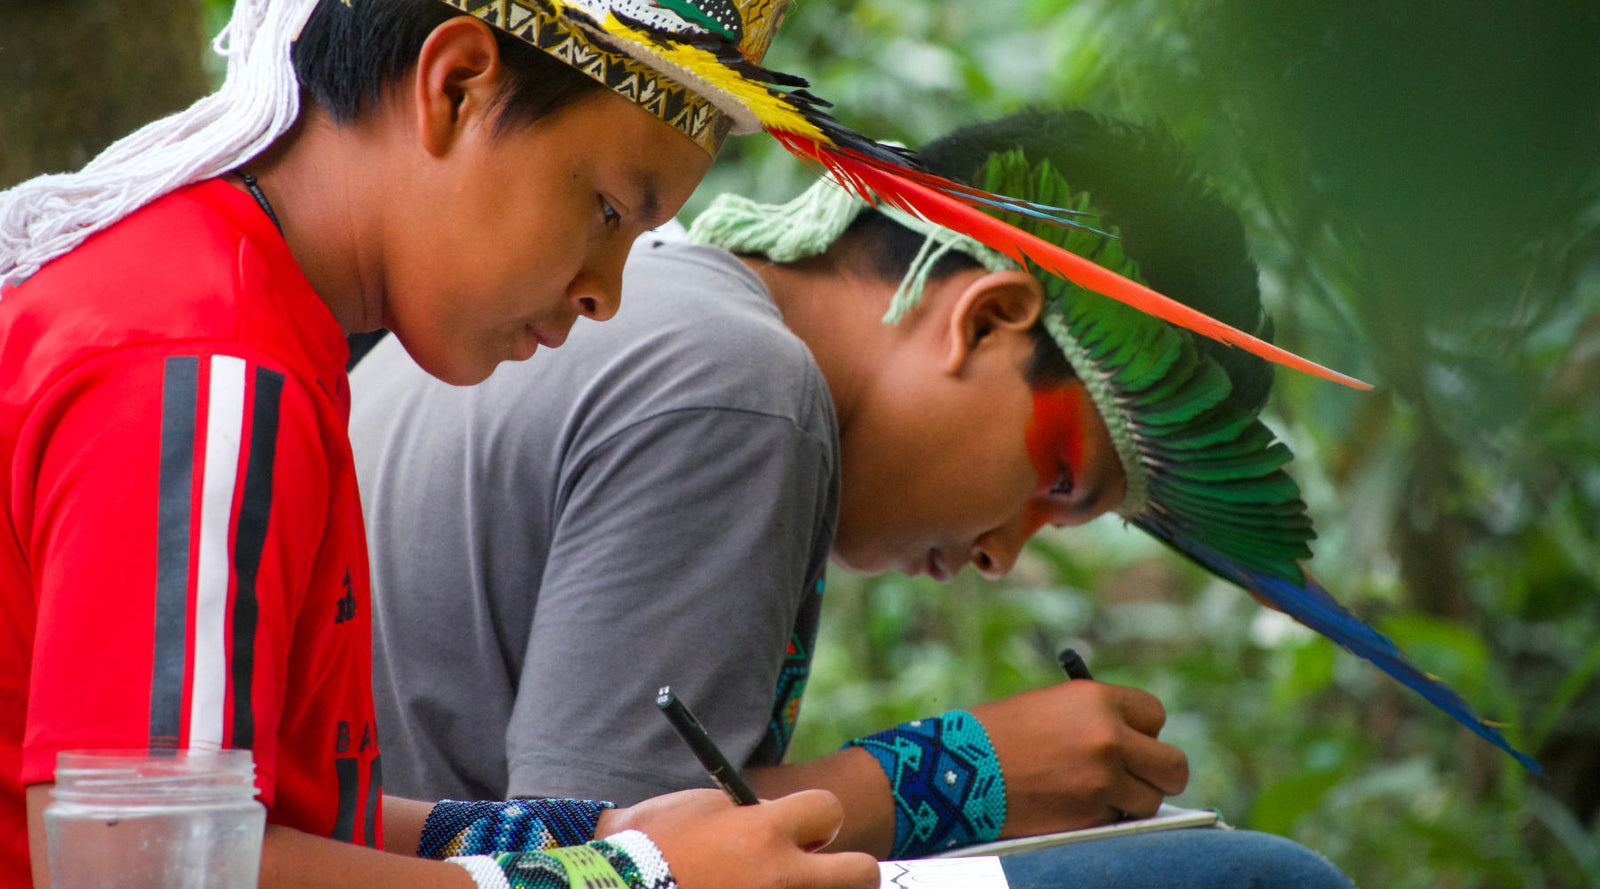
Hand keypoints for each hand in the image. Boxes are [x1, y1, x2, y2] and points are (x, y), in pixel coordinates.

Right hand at [597, 788, 879, 888]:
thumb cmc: (649, 846)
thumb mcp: (703, 809)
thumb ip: (753, 813)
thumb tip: (788, 824)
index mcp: (765, 832)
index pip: (830, 812)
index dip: (816, 818)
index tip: (803, 827)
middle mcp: (781, 878)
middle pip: (862, 873)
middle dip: (848, 868)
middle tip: (816, 869)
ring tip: (773, 886)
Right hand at [971, 681, 1188, 836]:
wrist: (956, 769)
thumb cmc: (998, 733)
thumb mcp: (1053, 705)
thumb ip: (1096, 717)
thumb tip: (1132, 739)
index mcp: (1098, 700)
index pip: (1155, 715)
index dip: (1144, 730)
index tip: (1132, 739)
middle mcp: (1109, 738)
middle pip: (1173, 765)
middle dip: (1160, 772)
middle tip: (1142, 776)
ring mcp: (1103, 781)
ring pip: (1150, 799)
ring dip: (1132, 799)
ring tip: (1097, 792)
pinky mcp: (1090, 816)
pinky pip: (1119, 819)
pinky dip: (1104, 816)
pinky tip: (1073, 803)